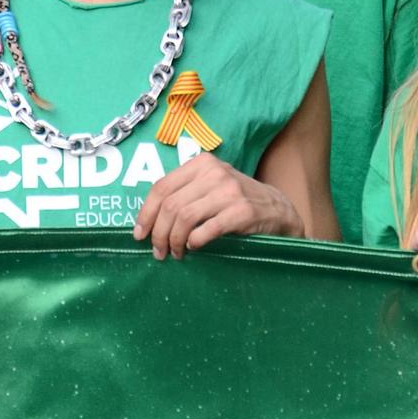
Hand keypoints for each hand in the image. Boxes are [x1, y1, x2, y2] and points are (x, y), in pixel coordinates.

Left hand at [133, 155, 302, 259]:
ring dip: (174, 241)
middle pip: (170, 205)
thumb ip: (184, 193)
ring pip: (184, 218)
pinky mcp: (242, 211)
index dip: (146, 213)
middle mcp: (213, 173)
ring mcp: (229, 191)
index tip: (139, 234)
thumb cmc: (236, 201)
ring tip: (175, 254)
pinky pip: (207, 229)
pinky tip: (194, 247)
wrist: (278, 210)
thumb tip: (148, 219)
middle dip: (158, 233)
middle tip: (158, 252)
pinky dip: (195, 241)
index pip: (161, 187)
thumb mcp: (211, 186)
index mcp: (201, 164)